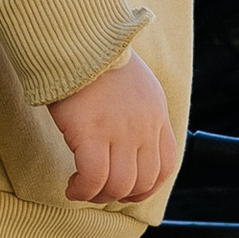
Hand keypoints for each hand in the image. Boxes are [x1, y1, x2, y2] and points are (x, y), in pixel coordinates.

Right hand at [49, 51, 177, 206]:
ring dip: (99, 196)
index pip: (166, 166)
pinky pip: (93, 178)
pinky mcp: (91, 133)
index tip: (127, 190)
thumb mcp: (138, 87)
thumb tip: (131, 145)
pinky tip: (72, 186)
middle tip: (98, 190)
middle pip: (143, 181)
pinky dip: (82, 190)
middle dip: (120, 195)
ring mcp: (120, 131)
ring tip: (82, 188)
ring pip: (119, 185)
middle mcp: (144, 127)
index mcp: (157, 115)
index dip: (147, 187)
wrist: (79, 41)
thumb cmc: (98, 62)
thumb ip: (141, 115)